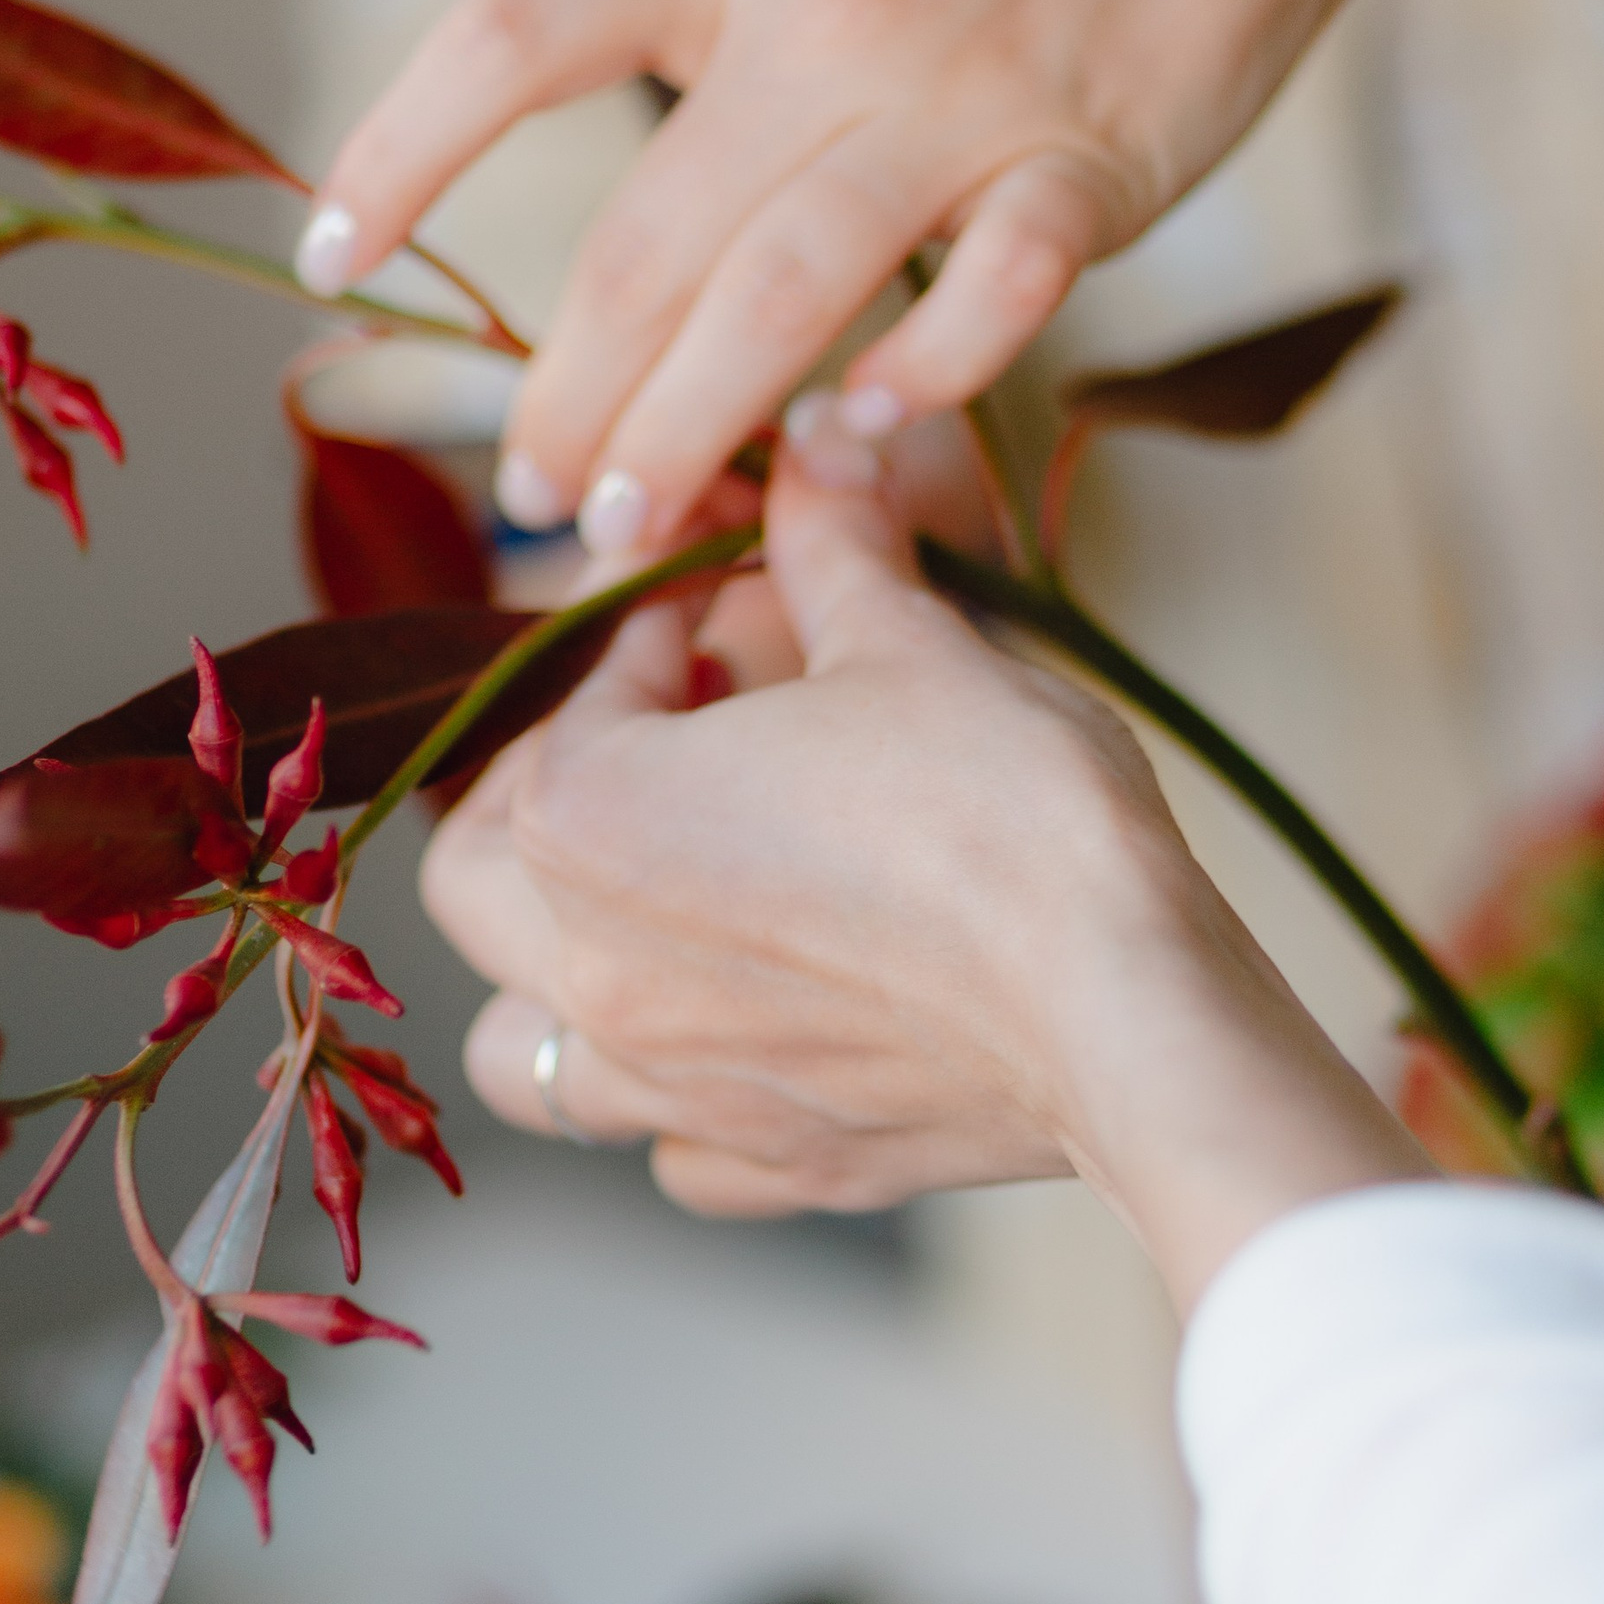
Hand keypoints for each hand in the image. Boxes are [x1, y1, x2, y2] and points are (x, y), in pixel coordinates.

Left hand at [305, 0, 1603, 563]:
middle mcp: (822, 11)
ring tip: (628, 527)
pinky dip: (923, 375)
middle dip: (567, 393)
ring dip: (689, 427)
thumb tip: (632, 217)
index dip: (396, 153)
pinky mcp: (1095, 152)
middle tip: (534, 501)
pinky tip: (859, 434)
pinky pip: (992, 292)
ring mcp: (961, 85)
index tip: (324, 262)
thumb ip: (716, 18)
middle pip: (642, 238)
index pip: (509, 39)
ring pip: (783, 290)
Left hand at [419, 413, 1429, 1310]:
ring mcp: (672, 1087)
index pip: (570, 695)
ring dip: (558, 974)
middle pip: (475, 876)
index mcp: (585, 821)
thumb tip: (819, 438)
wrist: (1128, 1011)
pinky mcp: (770, 1165)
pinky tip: (756, 1029)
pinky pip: (667, 1143)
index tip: (710, 595)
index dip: (642, 624)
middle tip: (658, 738)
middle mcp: (590, 970)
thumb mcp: (911, 640)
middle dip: (543, 794)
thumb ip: (832, 540)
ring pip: (527, 1046)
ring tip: (653, 910)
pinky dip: (678, 1092)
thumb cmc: (1008, 816)